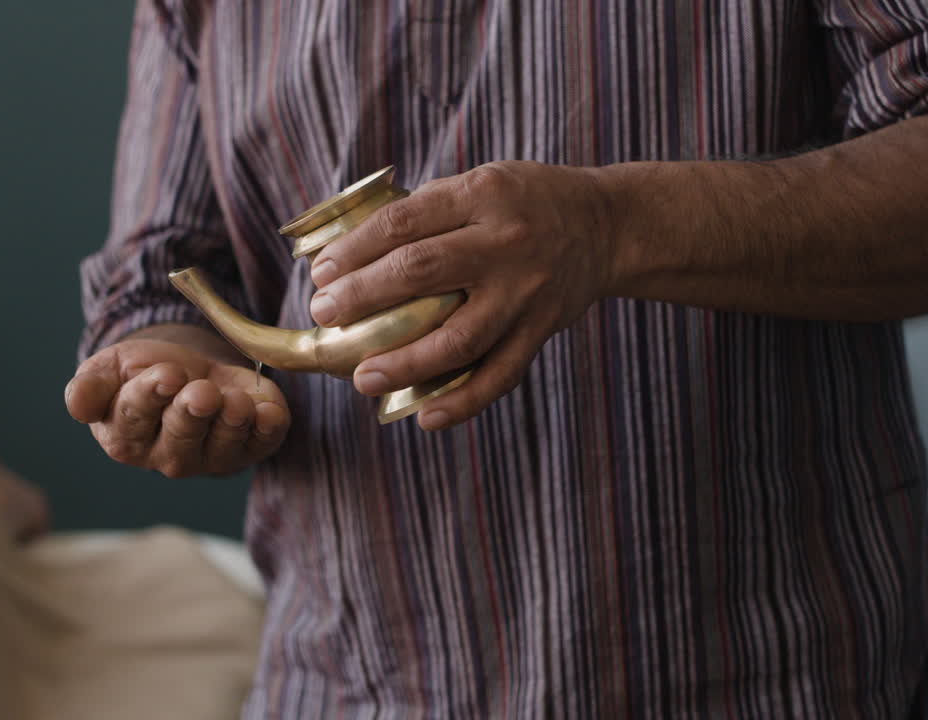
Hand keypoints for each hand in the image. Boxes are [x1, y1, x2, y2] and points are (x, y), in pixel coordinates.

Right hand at [65, 326, 289, 476]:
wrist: (188, 368)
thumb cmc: (143, 372)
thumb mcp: (110, 369)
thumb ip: (91, 387)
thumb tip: (77, 406)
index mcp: (126, 435)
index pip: (135, 418)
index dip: (150, 396)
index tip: (166, 376)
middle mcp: (168, 454)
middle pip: (181, 439)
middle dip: (192, 414)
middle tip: (202, 392)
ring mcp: (212, 455)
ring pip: (223, 445)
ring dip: (231, 422)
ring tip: (235, 401)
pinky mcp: (249, 447)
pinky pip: (262, 443)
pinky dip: (268, 428)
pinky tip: (269, 411)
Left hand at [307, 161, 616, 429]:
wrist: (606, 226)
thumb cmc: (527, 201)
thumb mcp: (480, 182)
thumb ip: (427, 211)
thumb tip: (351, 251)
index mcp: (482, 195)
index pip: (402, 224)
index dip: (354, 250)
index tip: (321, 273)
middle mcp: (505, 242)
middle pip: (420, 273)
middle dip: (362, 298)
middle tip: (323, 315)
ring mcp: (525, 292)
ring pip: (458, 337)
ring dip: (404, 363)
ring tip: (363, 379)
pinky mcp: (541, 329)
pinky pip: (500, 374)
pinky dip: (463, 401)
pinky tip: (426, 416)